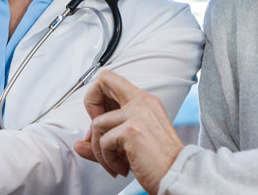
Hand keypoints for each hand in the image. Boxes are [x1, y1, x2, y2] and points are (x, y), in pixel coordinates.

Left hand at [74, 70, 183, 194]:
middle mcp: (142, 101)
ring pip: (97, 124)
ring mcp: (137, 113)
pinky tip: (122, 168)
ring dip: (99, 150)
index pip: (110, 80)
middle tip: (97, 134)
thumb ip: (103, 140)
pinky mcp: (132, 130)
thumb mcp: (128, 145)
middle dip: (91, 105)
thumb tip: (79, 145)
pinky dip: (107, 160)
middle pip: (102, 80)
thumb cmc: (158, 162)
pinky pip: (103, 143)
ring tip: (114, 163)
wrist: (178, 177)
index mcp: (144, 100)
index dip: (98, 98)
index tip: (101, 120)